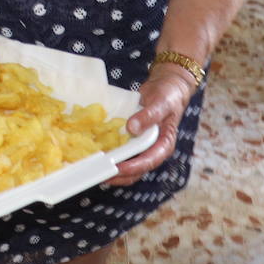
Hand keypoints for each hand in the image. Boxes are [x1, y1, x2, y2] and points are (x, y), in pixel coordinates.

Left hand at [104, 67, 193, 185]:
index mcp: (164, 145)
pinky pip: (121, 152)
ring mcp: (141, 147)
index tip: (118, 168)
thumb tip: (132, 128)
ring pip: (127, 164)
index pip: (149, 161)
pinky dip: (110, 155)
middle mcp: (152, 150)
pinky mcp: (132, 141)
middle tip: (100, 174)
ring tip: (94, 169)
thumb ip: (149, 116)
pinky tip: (95, 154)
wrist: (165, 88)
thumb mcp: (161, 103)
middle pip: (136, 170)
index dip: (133, 167)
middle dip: (119, 175)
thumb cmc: (168, 97)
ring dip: (112, 169)